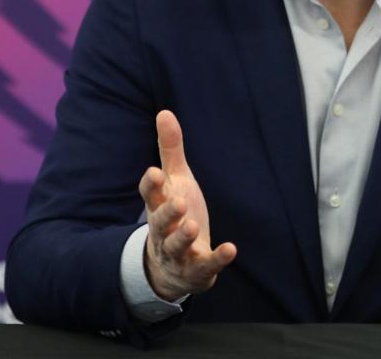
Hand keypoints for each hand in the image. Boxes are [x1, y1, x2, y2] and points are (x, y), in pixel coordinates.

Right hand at [139, 110, 236, 300]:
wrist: (171, 267)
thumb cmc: (174, 214)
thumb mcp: (175, 181)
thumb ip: (170, 150)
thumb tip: (164, 112)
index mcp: (158, 206)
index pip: (149, 195)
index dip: (151, 185)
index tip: (154, 172)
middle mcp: (164, 230)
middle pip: (160, 222)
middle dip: (168, 213)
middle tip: (179, 202)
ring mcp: (178, 252)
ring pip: (176, 245)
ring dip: (183, 236)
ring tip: (192, 225)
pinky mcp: (197, 269)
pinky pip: (206, 265)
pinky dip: (217, 259)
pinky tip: (231, 249)